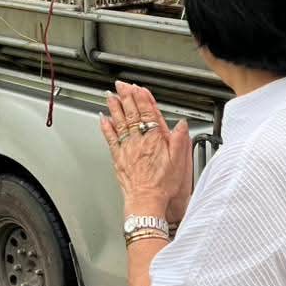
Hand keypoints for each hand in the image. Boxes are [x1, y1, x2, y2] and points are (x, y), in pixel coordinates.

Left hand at [100, 81, 191, 225]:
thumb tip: (182, 125)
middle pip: (132, 113)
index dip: (143, 98)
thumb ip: (180, 140)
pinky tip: (103, 118)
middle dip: (127, 97)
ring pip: (119, 122)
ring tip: (111, 95)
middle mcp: (138, 141)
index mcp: (154, 139)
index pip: (148, 113)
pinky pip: (110, 138)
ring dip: (115, 107)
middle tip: (122, 85)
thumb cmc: (162, 185)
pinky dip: (105, 126)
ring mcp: (126, 148)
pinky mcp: (118, 157)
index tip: (139, 88)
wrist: (146, 200)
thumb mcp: (179, 161)